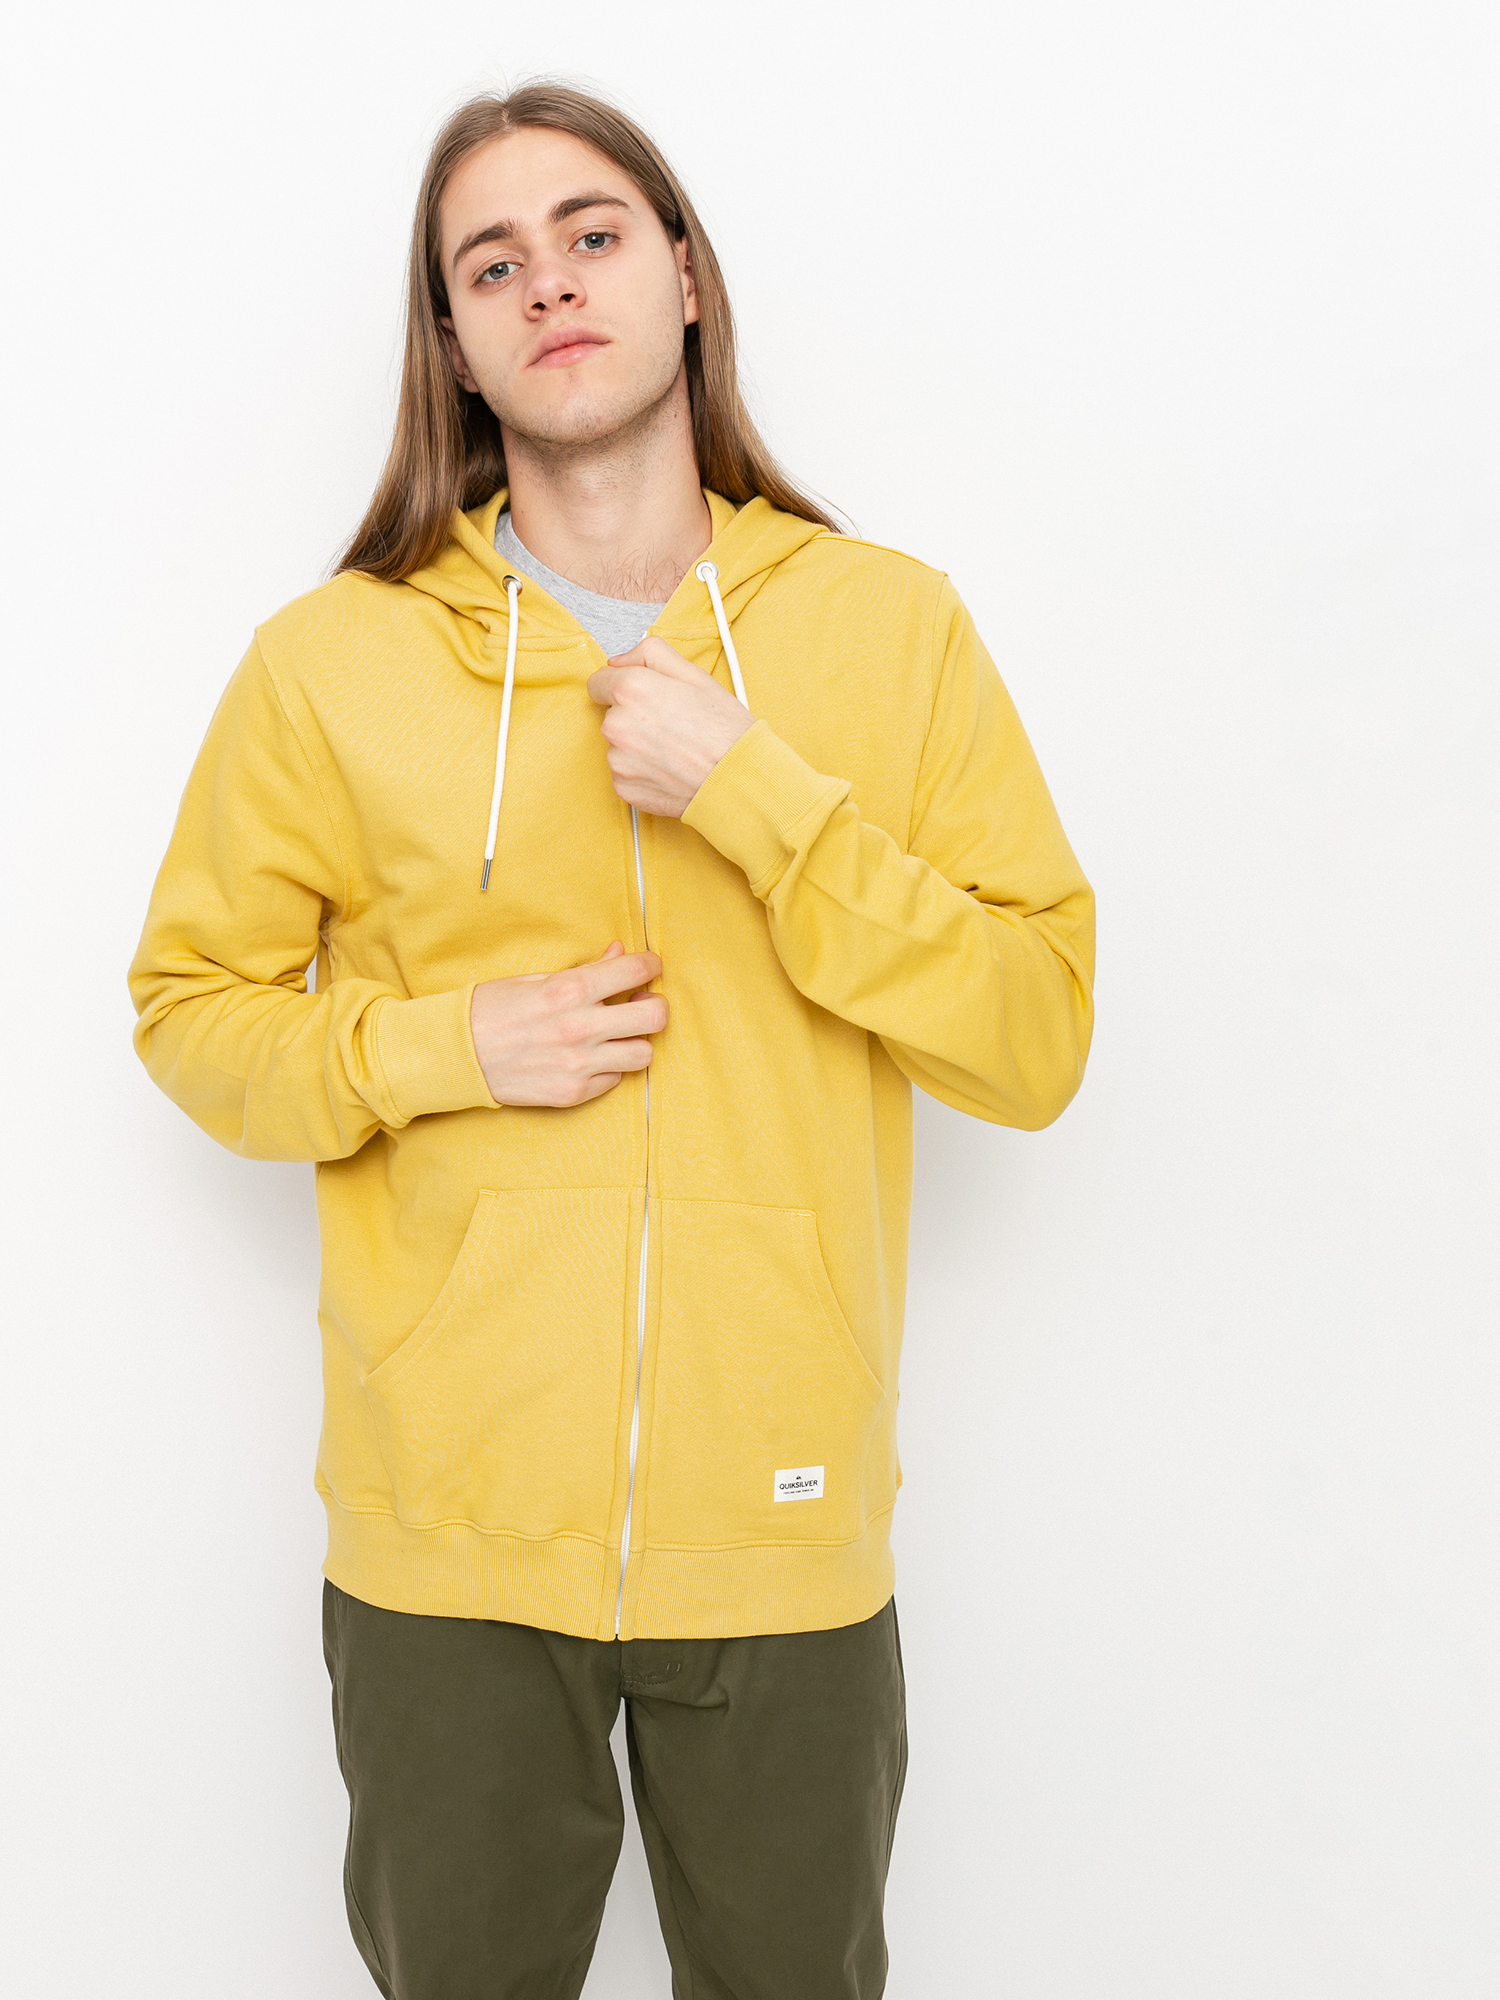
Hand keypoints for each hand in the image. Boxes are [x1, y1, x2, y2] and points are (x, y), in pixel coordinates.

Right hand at [469, 942, 665, 1106]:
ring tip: (620, 1034)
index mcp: (570, 990)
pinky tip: (592, 1056)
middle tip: (644, 1002)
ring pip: (644, 1054)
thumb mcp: (537, 979)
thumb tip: (620, 953)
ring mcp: (579, 1064)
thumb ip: (587, 969)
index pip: (637, 971)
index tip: (650, 966)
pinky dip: (610, 1067)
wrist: (457, 1054)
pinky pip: (615, 1079)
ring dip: (636, 1041)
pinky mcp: (572, 1093)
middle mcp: (581, 1028)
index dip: (651, 965)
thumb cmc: (493, 1009)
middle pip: (656, 1017)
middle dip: (656, 1005)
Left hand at [587, 637, 753, 816]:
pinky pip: (625, 773)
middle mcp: (617, 725)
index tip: (641, 695)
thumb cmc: (724, 731)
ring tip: (674, 749)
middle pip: (612, 714)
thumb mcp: (695, 675)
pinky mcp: (624, 788)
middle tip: (671, 724)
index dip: (622, 685)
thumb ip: (651, 655)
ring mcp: (618, 760)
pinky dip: (642, 771)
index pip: (599, 681)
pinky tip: (669, 769)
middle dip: (634, 716)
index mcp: (632, 690)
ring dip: (638, 745)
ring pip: (618, 745)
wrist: (738, 781)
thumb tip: (620, 660)